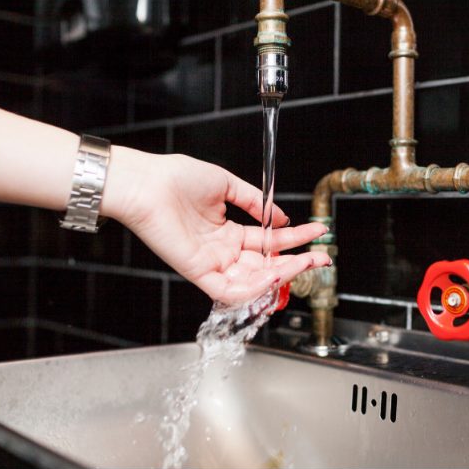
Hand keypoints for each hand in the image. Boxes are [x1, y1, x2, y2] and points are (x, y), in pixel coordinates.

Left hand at [102, 148, 330, 304]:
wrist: (146, 183)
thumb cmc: (175, 179)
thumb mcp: (225, 185)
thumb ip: (255, 202)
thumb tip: (280, 217)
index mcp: (228, 232)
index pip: (269, 242)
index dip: (296, 239)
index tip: (318, 232)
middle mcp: (223, 251)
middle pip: (267, 264)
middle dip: (298, 262)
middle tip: (322, 256)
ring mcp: (212, 263)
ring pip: (254, 280)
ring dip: (283, 273)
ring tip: (306, 261)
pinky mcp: (199, 272)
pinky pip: (230, 290)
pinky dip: (254, 286)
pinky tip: (275, 272)